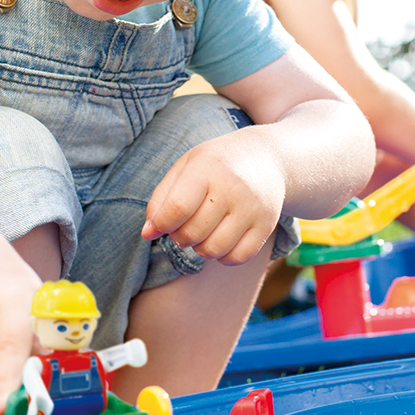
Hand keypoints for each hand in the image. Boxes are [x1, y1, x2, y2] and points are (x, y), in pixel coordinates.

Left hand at [142, 132, 286, 264]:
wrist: (267, 157)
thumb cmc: (216, 164)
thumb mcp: (185, 167)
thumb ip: (162, 198)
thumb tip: (147, 234)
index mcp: (208, 169)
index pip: (178, 208)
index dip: (162, 224)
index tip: (161, 224)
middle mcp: (233, 188)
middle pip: (193, 233)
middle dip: (179, 237)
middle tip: (183, 226)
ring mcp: (253, 208)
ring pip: (214, 250)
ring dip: (199, 249)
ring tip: (201, 233)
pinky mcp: (267, 225)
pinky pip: (237, 258)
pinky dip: (222, 257)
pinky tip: (220, 241)